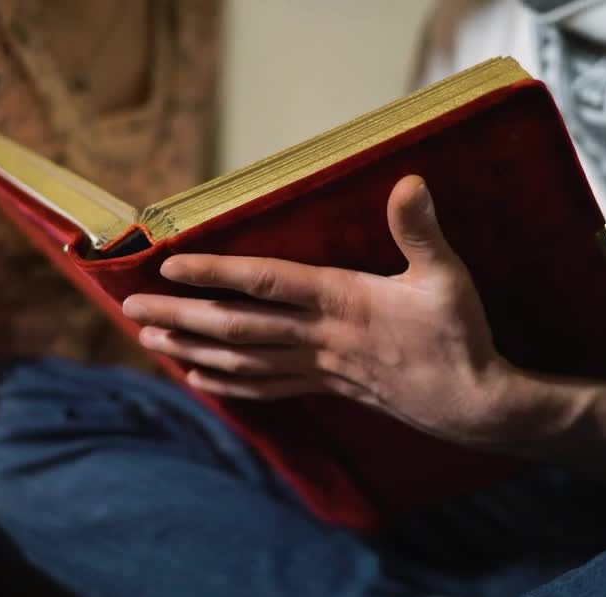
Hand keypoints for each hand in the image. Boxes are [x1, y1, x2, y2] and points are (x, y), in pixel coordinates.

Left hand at [124, 175, 560, 448]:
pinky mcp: (328, 387)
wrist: (474, 406)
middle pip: (238, 327)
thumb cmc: (461, 336)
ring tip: (151, 340)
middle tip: (132, 313)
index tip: (169, 266)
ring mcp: (320, 367)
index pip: (266, 282)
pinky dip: (229, 383)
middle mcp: (320, 336)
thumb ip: (420, 230)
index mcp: (343, 301)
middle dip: (182, 318)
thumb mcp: (447, 276)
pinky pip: (267, 387)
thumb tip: (410, 181)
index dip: (216, 273)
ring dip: (194, 349)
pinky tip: (199, 378)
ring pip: (243, 360)